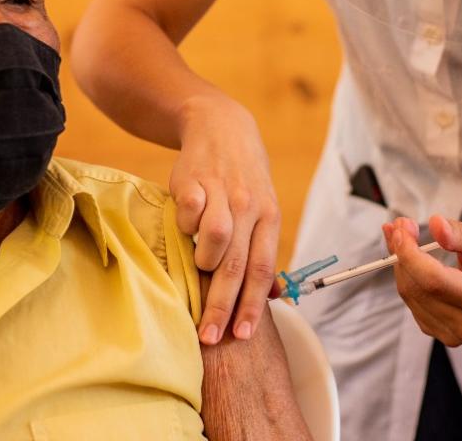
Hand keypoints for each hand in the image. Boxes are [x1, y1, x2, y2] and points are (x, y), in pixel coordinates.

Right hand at [173, 94, 280, 344]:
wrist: (220, 125)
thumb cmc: (243, 178)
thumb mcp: (263, 209)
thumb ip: (262, 249)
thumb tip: (276, 296)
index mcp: (270, 217)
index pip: (263, 269)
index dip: (252, 304)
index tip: (240, 336)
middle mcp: (249, 205)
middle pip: (237, 264)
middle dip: (222, 304)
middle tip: (209, 335)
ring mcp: (222, 190)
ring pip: (215, 238)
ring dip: (204, 259)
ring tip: (199, 263)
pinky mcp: (194, 178)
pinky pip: (189, 211)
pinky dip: (186, 224)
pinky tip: (187, 224)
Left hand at [382, 215, 461, 346]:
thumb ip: (459, 232)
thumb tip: (435, 225)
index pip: (434, 280)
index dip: (410, 254)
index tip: (401, 229)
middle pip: (417, 287)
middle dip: (401, 253)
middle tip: (399, 226)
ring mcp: (450, 334)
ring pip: (408, 293)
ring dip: (399, 262)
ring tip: (404, 236)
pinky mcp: (434, 330)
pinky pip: (409, 299)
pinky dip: (404, 274)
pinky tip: (408, 258)